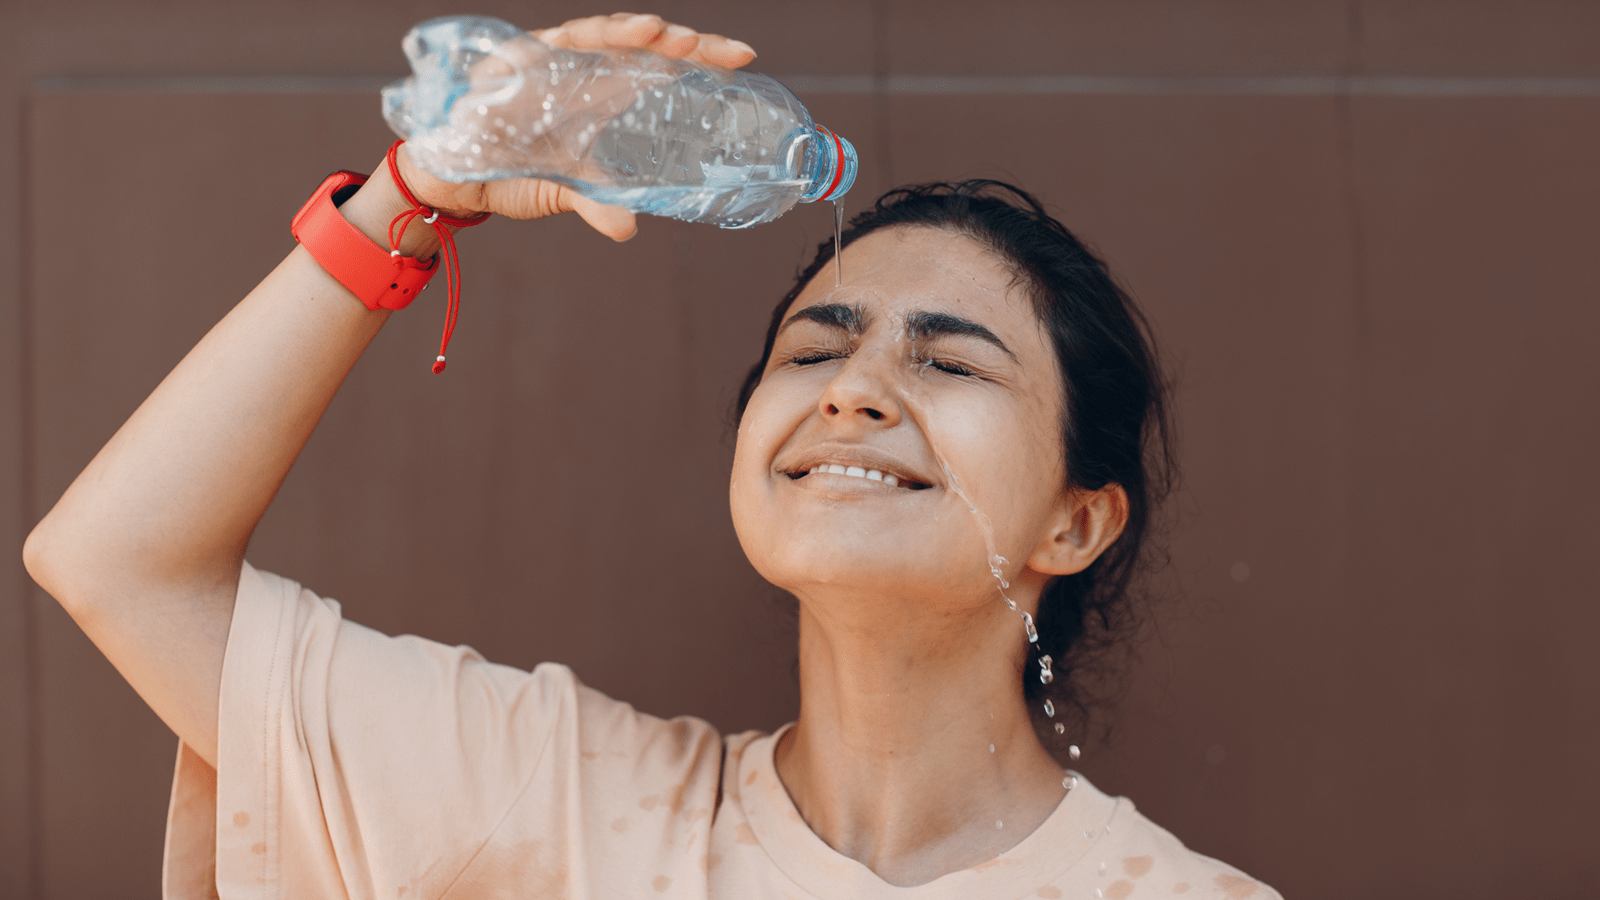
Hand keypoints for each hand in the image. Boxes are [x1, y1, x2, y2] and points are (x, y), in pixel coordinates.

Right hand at [395, 13, 758, 241]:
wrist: (454, 177)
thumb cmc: (514, 172)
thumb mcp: (566, 191)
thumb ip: (599, 205)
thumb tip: (629, 228)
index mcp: (607, 91)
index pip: (663, 67)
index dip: (702, 60)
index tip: (744, 60)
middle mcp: (585, 67)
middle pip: (643, 44)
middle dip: (682, 41)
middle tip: (719, 50)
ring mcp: (553, 57)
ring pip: (605, 32)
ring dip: (638, 32)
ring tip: (668, 36)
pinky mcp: (519, 56)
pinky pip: (558, 39)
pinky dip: (589, 36)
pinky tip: (624, 36)